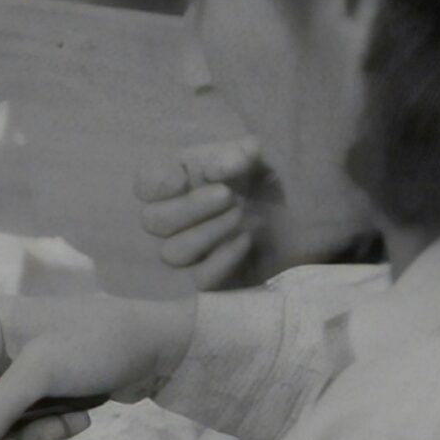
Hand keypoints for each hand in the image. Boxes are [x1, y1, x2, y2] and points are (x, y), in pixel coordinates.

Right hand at [0, 290, 194, 439]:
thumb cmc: (97, 345)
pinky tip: (81, 419)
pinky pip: (30, 422)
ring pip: (4, 421)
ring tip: (68, 426)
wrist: (160, 348)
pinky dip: (50, 428)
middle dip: (2, 432)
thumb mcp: (42, 372)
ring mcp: (26, 370)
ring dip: (33, 433)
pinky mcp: (48, 389)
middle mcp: (3, 346)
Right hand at [135, 140, 270, 288]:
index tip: (183, 178)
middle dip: (192, 206)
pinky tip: (245, 240)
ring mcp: (181, 256)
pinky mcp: (200, 285)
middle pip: (153, 220)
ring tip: (241, 216)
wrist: (294, 229)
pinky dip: (224, 257)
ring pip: (174, 251)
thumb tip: (218, 170)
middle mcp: (167, 221)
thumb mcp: (256, 162)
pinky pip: (199, 279)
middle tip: (228, 195)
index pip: (144, 183)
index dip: (159, 182)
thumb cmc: (262, 188)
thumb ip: (239, 154)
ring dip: (211, 230)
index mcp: (172, 185)